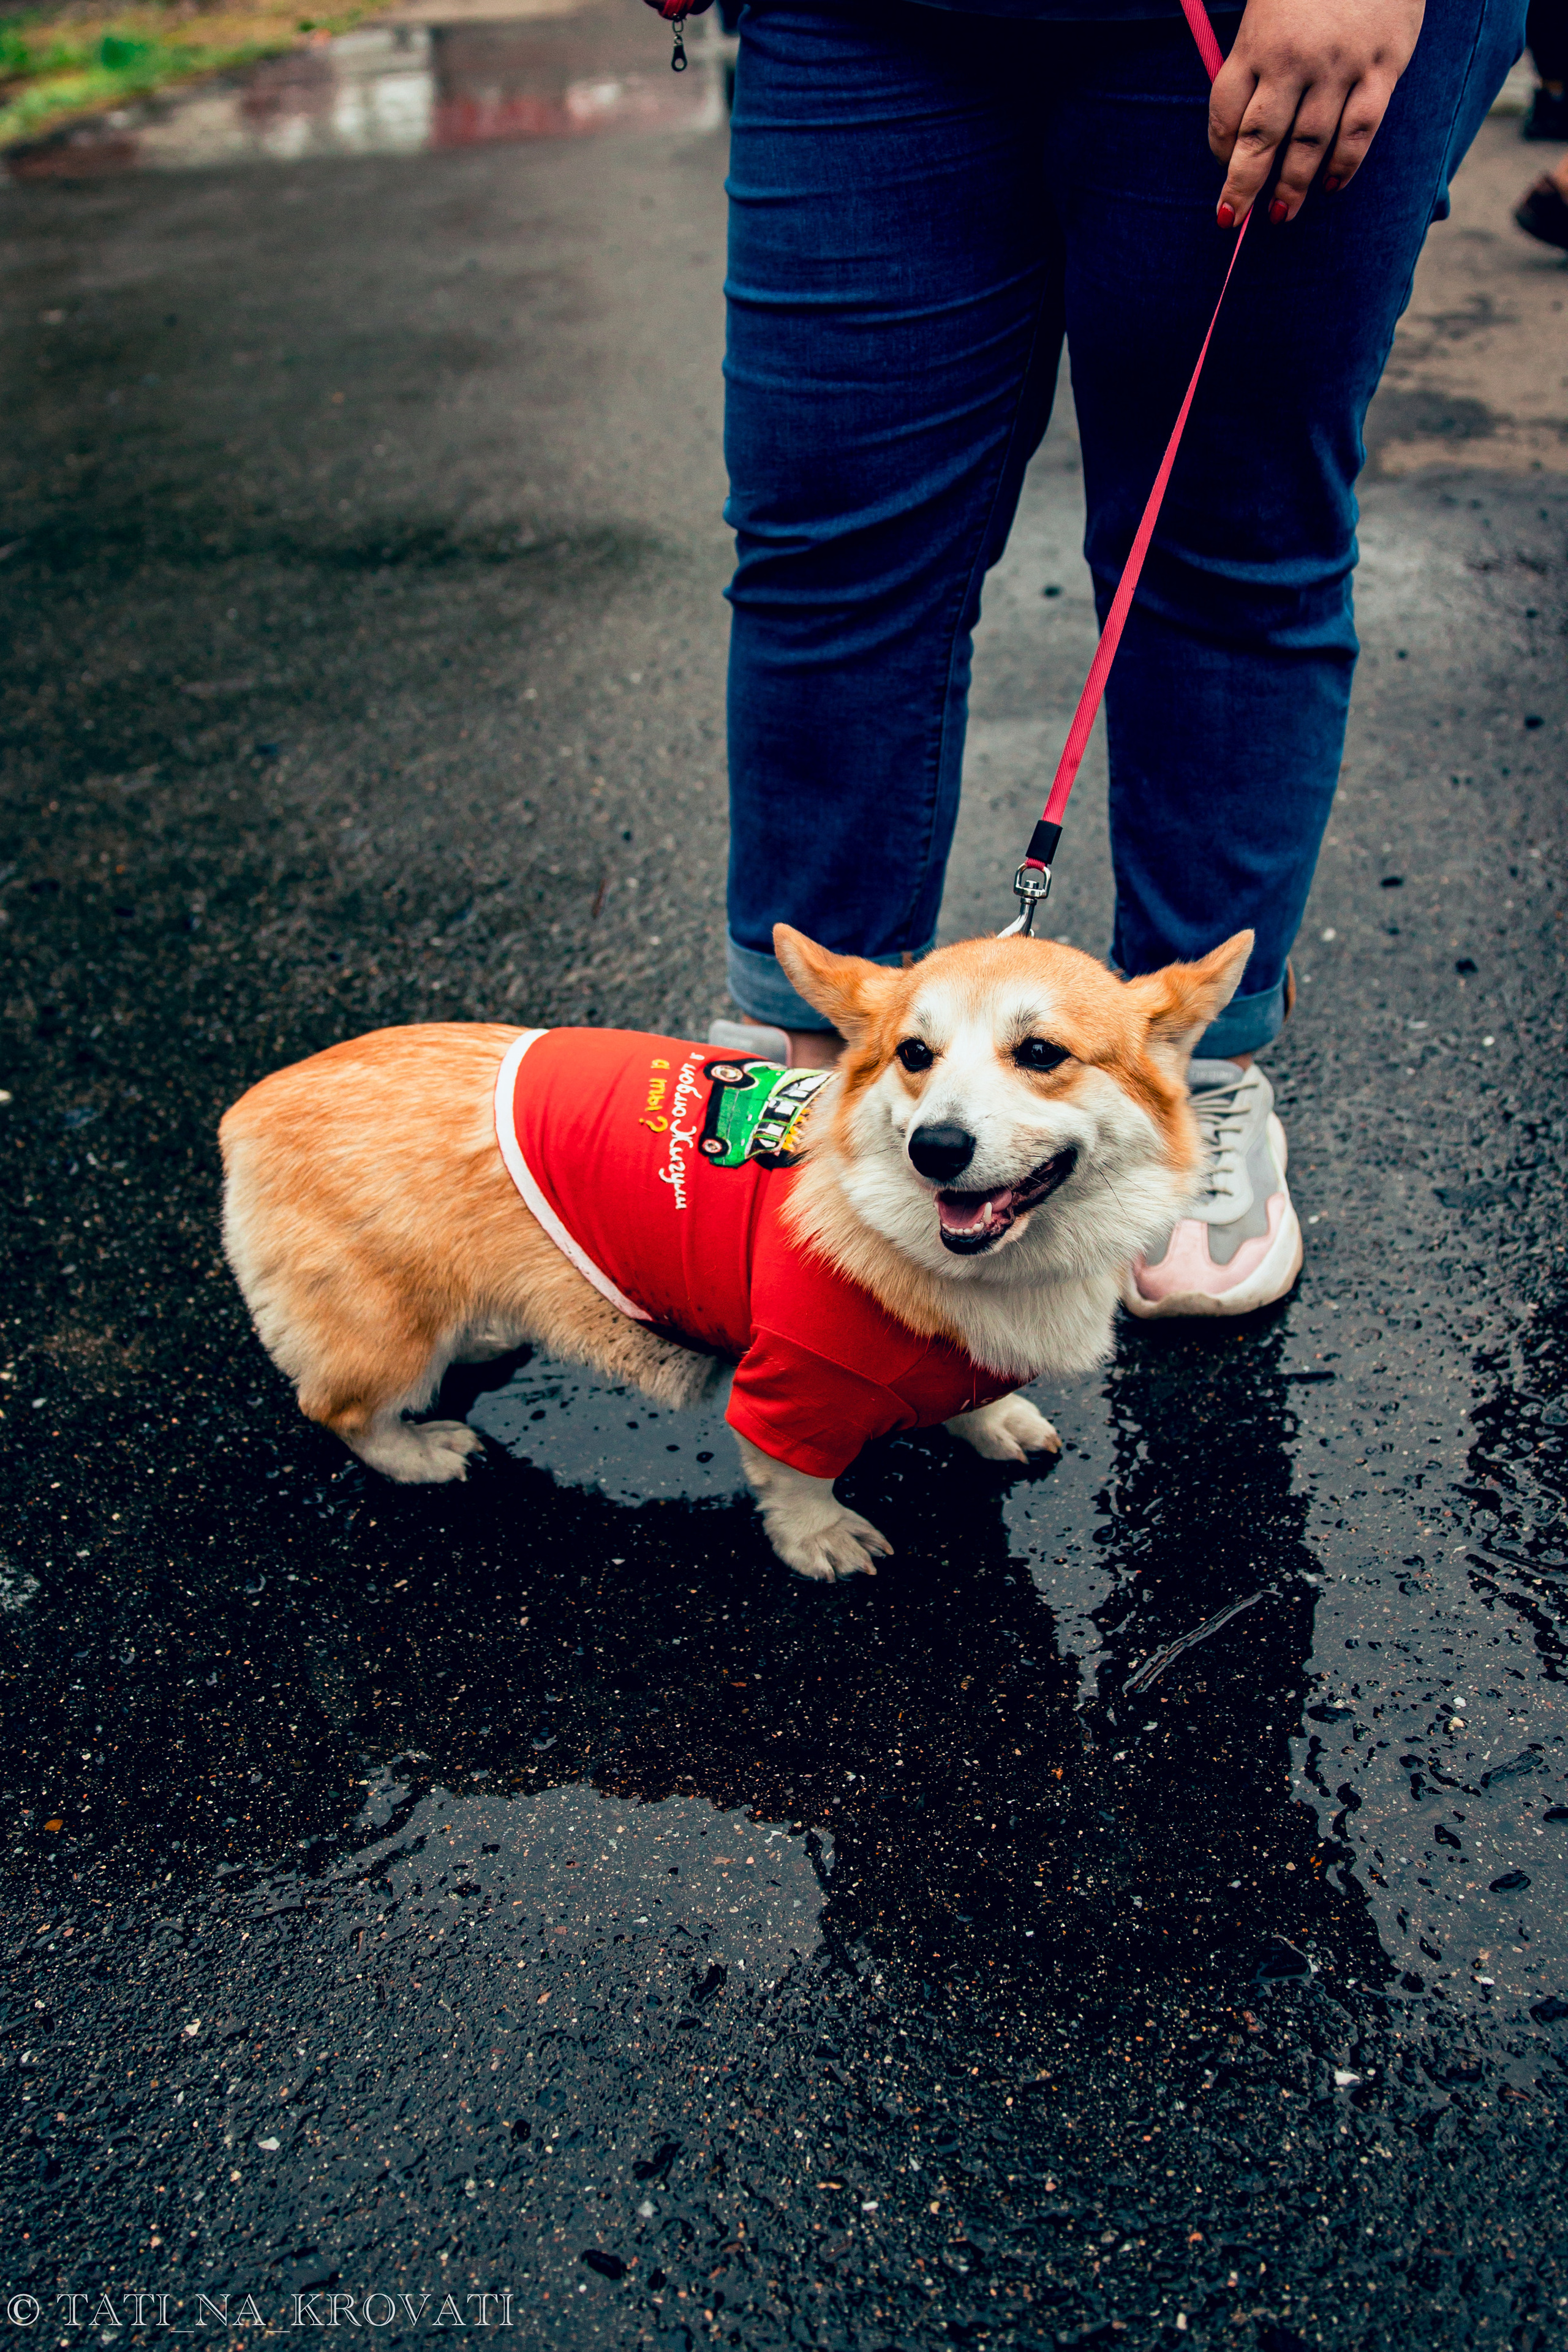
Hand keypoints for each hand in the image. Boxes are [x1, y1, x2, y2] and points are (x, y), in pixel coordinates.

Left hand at [1209, 0, 1425, 226]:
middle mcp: (1295, 59)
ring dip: (1293, 185)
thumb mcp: (1267, 5)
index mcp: (1257, 41)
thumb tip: (1240, 124)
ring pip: (1310, 145)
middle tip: (1232, 220)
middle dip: (1243, 187)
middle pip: (1259, 140)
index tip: (1222, 169)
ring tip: (1282, 214)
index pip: (1224, 112)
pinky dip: (1345, 164)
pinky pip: (1361, 129)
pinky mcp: (1383, 66)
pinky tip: (1332, 186)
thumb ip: (1252, 57)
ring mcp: (1341, 66)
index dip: (1219, 150)